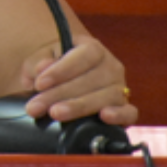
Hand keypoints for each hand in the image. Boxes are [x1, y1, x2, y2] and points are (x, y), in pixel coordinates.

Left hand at [20, 38, 135, 125]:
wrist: (62, 88)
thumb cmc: (52, 74)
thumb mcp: (41, 63)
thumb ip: (39, 63)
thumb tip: (42, 68)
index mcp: (93, 49)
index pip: (84, 55)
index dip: (62, 70)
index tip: (39, 83)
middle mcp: (110, 67)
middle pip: (91, 79)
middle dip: (60, 94)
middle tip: (37, 106)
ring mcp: (119, 89)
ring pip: (107, 96)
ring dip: (79, 106)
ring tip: (55, 113)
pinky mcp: (124, 110)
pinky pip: (129, 113)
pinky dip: (119, 115)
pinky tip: (104, 116)